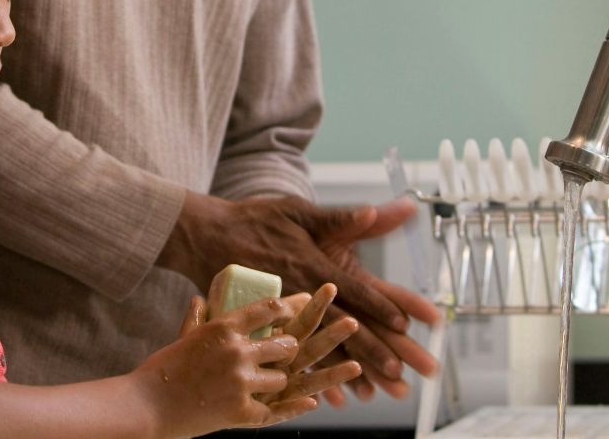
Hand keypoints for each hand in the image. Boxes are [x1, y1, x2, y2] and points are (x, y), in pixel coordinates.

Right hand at [134, 293, 308, 435]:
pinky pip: (275, 410)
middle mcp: (237, 351)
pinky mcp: (241, 411)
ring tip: (268, 384)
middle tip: (286, 353)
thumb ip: (197, 318)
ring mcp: (240, 382)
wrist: (146, 405)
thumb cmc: (162, 370)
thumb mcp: (183, 337)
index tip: (291, 314)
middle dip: (288, 350)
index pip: (268, 309)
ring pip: (281, 378)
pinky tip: (305, 403)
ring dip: (276, 382)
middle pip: (285, 345)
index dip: (286, 310)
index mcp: (223, 328)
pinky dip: (288, 409)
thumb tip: (200, 298)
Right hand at [158, 193, 441, 402]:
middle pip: (341, 328)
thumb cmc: (254, 220)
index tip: (403, 324)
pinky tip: (325, 397)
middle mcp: (298, 294)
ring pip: (319, 349)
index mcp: (310, 265)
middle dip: (372, 350)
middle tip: (397, 372)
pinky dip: (308, 377)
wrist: (205, 236)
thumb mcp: (297, 211)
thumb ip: (338, 218)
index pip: (353, 291)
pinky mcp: (263, 327)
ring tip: (371, 392)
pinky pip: (290, 357)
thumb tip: (373, 211)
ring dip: (345, 372)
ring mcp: (279, 315)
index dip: (379, 307)